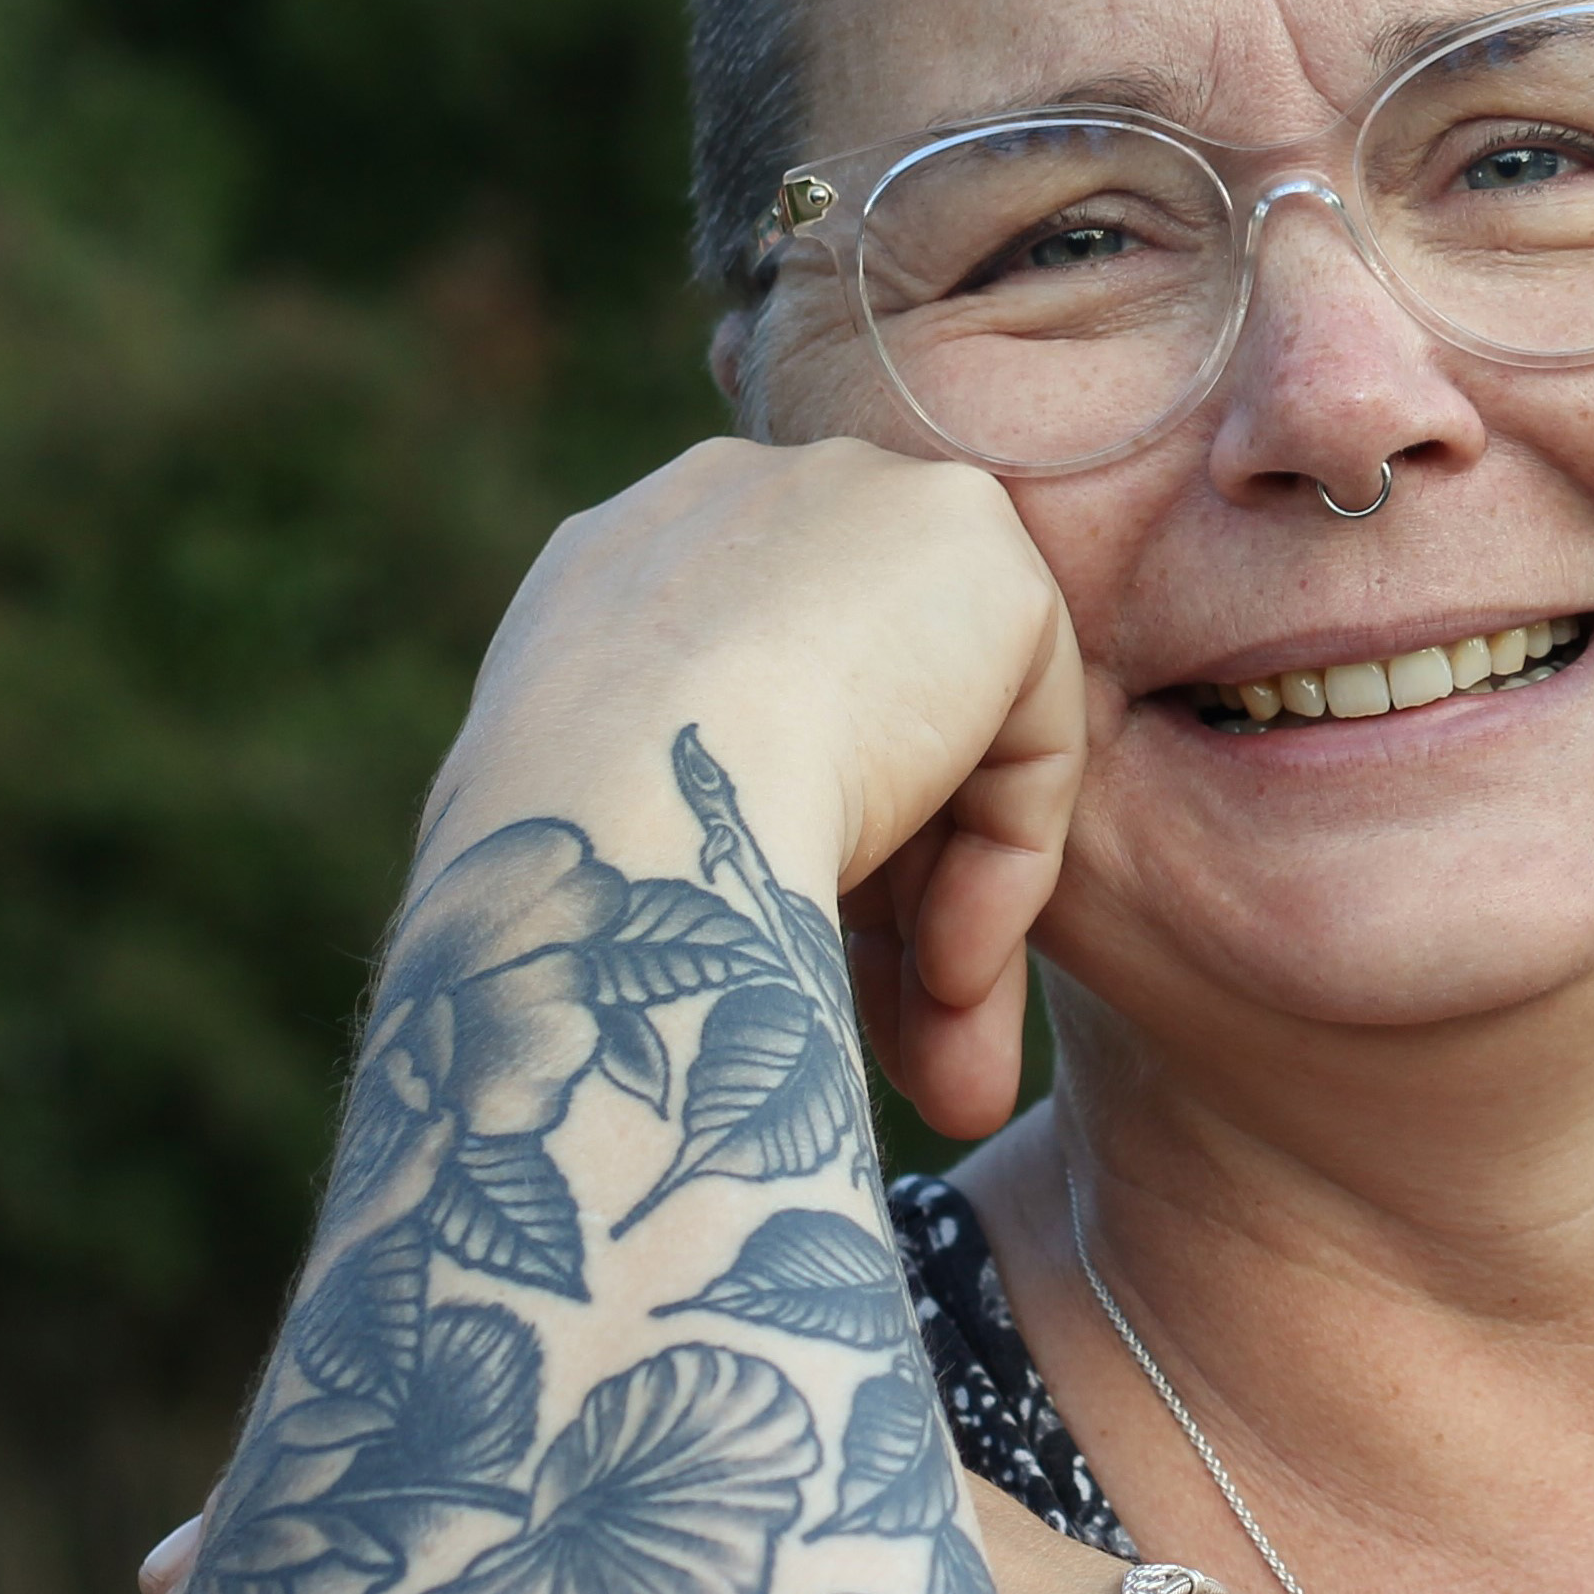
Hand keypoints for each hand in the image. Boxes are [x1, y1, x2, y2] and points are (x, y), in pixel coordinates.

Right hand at [435, 435, 1092, 1134]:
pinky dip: (1002, 864)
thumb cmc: (568, 882)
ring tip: (953, 1092)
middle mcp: (736, 509)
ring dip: (955, 931)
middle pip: (872, 730)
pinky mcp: (971, 540)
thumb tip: (765, 942)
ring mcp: (856, 502)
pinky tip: (947, 972)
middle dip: (903, 923)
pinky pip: (1025, 729)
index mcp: (617, 573)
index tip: (801, 989)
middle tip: (925, 1079)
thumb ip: (701, 844)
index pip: (762, 708)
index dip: (805, 862)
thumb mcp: (596, 857)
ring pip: (952, 749)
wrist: (612, 808)